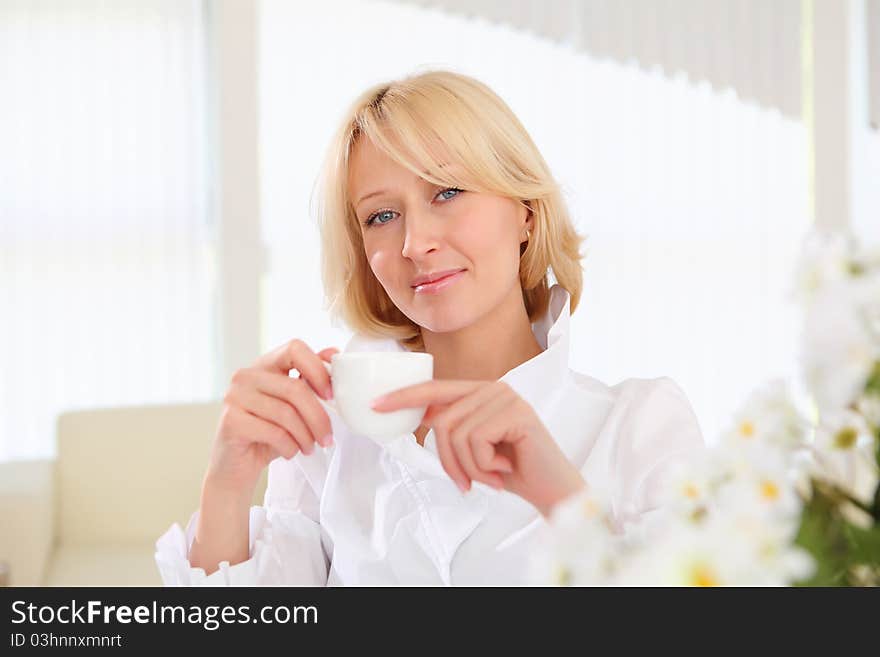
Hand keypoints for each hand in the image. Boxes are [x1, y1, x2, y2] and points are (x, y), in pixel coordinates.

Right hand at [205, 339, 337, 499]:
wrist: (235, 468)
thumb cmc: (266, 435)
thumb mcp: (292, 407)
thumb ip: (309, 380)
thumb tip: (333, 353)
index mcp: (264, 365)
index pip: (294, 349)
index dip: (318, 369)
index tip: (330, 395)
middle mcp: (246, 376)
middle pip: (295, 388)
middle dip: (318, 417)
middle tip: (327, 438)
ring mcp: (235, 397)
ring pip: (286, 413)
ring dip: (305, 436)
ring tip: (309, 448)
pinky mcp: (231, 421)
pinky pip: (274, 432)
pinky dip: (290, 447)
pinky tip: (290, 452)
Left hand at [371, 380, 586, 515]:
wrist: (553, 491)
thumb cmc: (513, 472)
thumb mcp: (475, 450)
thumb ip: (453, 430)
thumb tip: (420, 419)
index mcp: (481, 392)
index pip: (435, 389)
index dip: (404, 397)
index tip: (375, 405)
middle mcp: (494, 388)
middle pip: (442, 421)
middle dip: (449, 461)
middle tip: (468, 484)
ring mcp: (507, 397)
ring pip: (456, 434)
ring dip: (470, 467)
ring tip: (493, 476)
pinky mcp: (517, 412)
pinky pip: (476, 441)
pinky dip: (484, 466)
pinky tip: (505, 469)